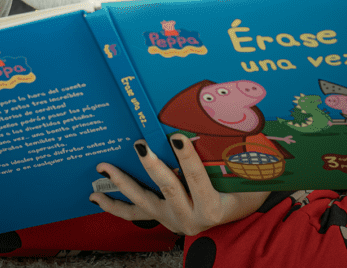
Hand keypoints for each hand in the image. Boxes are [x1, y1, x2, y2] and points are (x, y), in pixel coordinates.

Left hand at [89, 134, 269, 235]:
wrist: (236, 220)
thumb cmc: (244, 194)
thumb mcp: (250, 181)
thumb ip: (245, 160)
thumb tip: (247, 126)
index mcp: (212, 207)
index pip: (198, 179)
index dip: (187, 158)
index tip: (177, 136)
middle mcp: (190, 217)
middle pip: (168, 187)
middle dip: (152, 166)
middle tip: (140, 145)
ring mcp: (172, 219)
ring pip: (143, 201)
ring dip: (122, 182)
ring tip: (104, 167)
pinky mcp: (160, 219)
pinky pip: (135, 214)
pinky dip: (114, 205)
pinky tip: (96, 196)